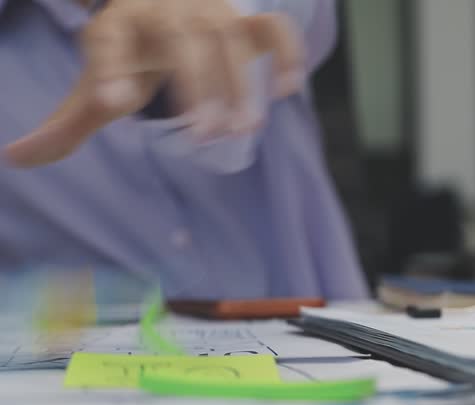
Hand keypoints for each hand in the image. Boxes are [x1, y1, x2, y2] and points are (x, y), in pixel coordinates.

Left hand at [4, 0, 304, 166]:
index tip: (109, 104)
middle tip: (208, 135)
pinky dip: (286, 53)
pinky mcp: (246, 20)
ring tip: (248, 128)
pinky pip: (273, 29)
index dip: (108, 70)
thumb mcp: (99, 79)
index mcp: (117, 25)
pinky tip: (288, 87)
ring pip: (230, 37)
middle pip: (183, 39)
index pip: (108, 41)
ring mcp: (212, 12)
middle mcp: (166, 12)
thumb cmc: (132, 51)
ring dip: (243, 82)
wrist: (167, 7)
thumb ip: (68, 122)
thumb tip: (15, 159)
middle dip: (197, 84)